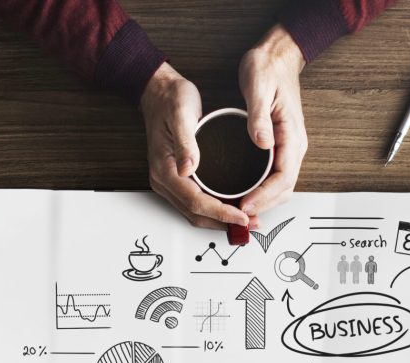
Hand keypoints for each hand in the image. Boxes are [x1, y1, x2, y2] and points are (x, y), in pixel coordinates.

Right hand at [140, 63, 249, 230]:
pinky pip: (195, 203)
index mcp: (164, 170)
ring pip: (195, 213)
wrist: (159, 92)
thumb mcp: (181, 114)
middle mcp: (164, 181)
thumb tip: (188, 168)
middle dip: (224, 222)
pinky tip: (231, 208)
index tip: (242, 216)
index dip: (220, 212)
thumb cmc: (171, 100)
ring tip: (246, 220)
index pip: (195, 201)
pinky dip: (214, 211)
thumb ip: (186, 142)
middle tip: (251, 223)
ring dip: (220, 220)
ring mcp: (169, 182)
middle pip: (195, 214)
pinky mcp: (176, 180)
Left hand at [237, 25, 306, 218]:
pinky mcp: (280, 147)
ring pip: (280, 187)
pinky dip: (262, 192)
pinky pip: (274, 177)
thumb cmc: (268, 68)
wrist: (277, 56)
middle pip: (284, 189)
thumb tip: (262, 143)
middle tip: (238, 215)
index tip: (245, 205)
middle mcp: (294, 146)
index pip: (283, 177)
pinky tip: (245, 195)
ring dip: (263, 202)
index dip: (264, 196)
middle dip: (263, 206)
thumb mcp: (258, 87)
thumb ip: (259, 117)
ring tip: (240, 211)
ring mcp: (288, 148)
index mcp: (292, 135)